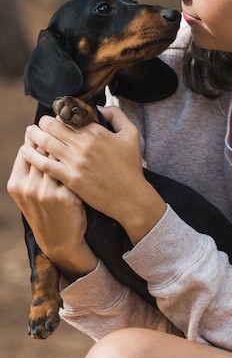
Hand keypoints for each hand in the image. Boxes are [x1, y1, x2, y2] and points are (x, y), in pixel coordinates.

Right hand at [7, 132, 97, 280]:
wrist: (61, 241)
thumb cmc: (47, 212)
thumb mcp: (28, 194)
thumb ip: (29, 170)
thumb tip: (33, 141)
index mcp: (17, 183)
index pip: (26, 149)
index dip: (38, 133)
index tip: (48, 121)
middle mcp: (29, 186)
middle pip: (42, 149)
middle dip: (53, 131)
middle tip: (64, 116)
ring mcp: (47, 192)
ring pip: (58, 156)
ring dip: (68, 140)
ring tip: (77, 127)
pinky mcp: (66, 196)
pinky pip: (73, 169)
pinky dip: (80, 156)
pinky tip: (88, 145)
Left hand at [19, 106, 167, 243]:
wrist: (130, 196)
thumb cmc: (131, 166)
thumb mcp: (131, 134)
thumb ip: (117, 114)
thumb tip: (100, 107)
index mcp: (97, 132)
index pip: (70, 116)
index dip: (60, 113)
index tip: (57, 114)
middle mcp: (84, 145)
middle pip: (53, 126)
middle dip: (43, 122)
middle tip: (40, 123)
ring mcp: (75, 162)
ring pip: (45, 143)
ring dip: (34, 135)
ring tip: (30, 132)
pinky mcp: (70, 179)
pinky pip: (45, 164)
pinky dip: (33, 156)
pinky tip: (26, 151)